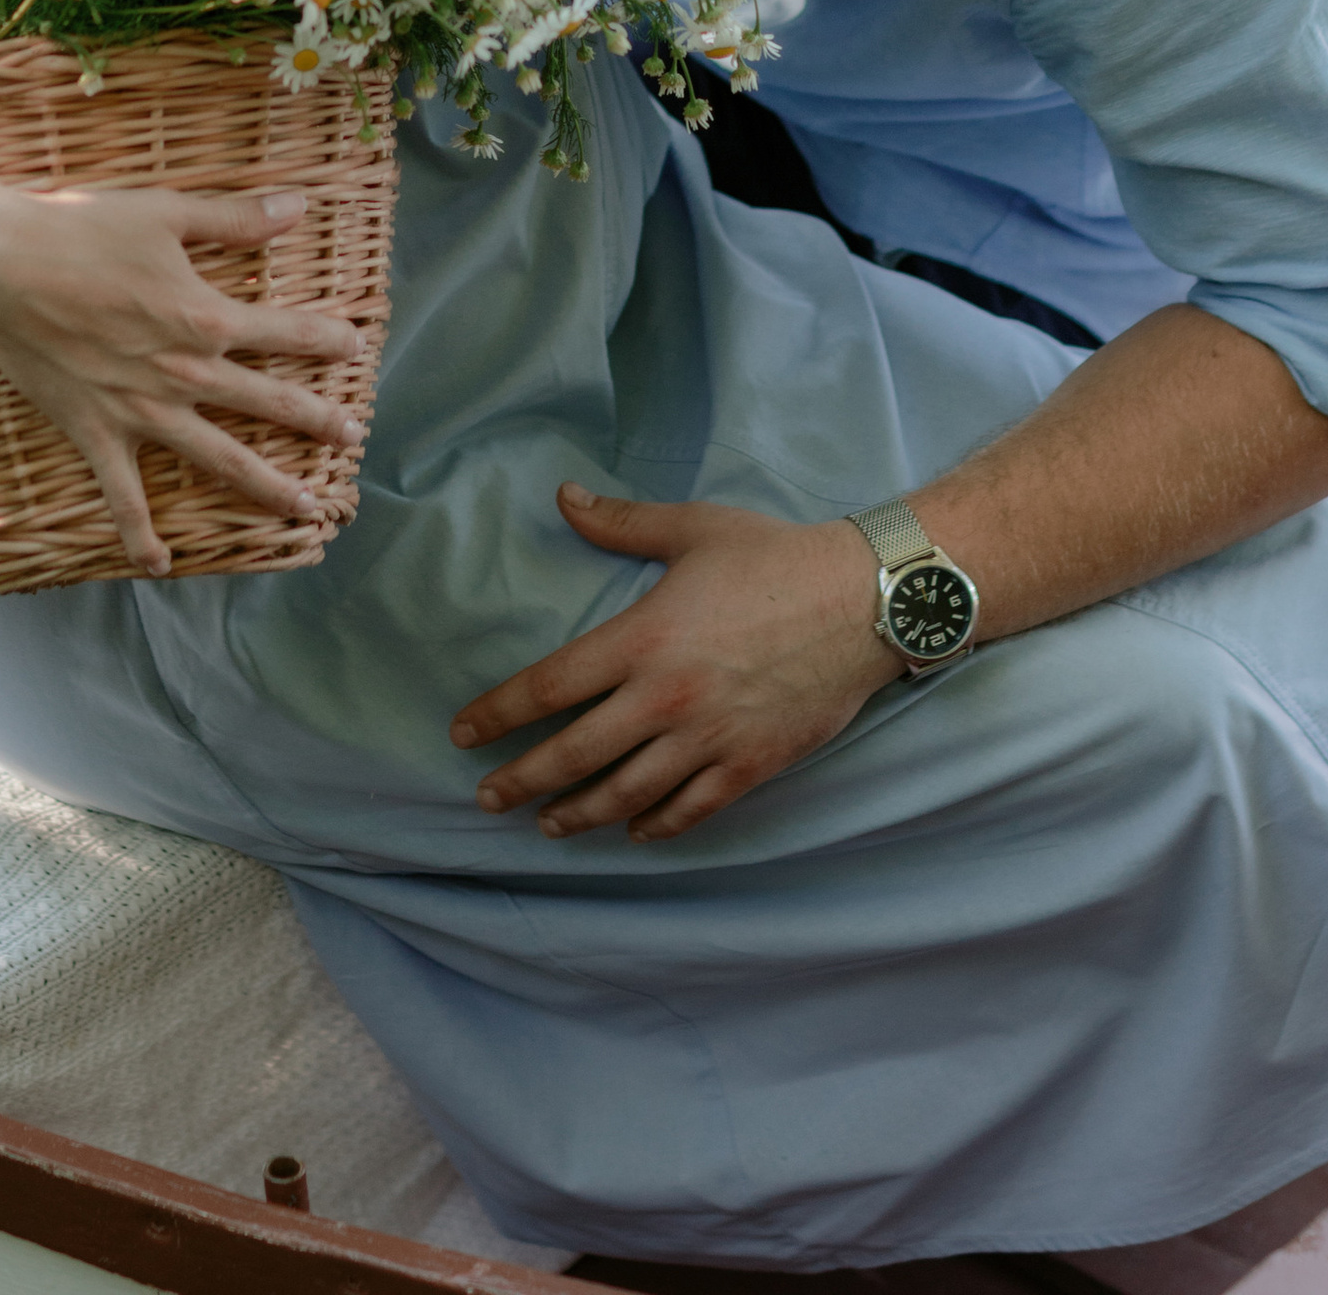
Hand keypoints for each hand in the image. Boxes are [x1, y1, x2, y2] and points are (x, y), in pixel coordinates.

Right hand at [0, 182, 371, 576]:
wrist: (0, 267)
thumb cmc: (81, 230)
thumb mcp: (166, 213)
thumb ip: (236, 218)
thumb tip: (299, 205)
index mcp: (206, 318)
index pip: (286, 333)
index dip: (326, 339)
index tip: (357, 346)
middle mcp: (184, 373)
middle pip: (268, 403)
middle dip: (317, 420)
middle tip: (355, 437)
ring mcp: (142, 411)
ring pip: (219, 458)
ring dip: (267, 485)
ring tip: (306, 508)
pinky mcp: (97, 432)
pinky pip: (124, 496)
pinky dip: (141, 535)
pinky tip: (159, 565)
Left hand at [449, 484, 899, 841]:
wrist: (863, 601)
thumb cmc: (775, 558)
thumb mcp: (693, 528)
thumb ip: (621, 522)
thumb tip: (565, 498)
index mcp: (643, 639)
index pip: (548, 688)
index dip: (497, 714)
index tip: (464, 733)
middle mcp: (665, 699)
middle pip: (573, 755)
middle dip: (522, 782)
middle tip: (488, 798)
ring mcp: (707, 740)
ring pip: (625, 795)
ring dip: (577, 815)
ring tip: (548, 824)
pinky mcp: (748, 766)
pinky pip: (689, 810)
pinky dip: (654, 826)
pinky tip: (633, 831)